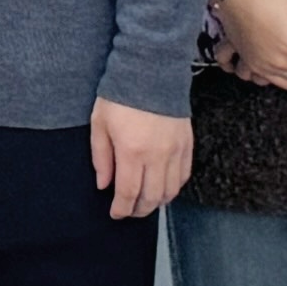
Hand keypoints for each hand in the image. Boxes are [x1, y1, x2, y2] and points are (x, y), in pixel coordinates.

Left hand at [94, 98, 196, 218]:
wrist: (151, 72)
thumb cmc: (120, 96)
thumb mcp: (99, 124)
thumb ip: (101, 158)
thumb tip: (103, 185)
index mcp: (131, 151)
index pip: (128, 193)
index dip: (121, 209)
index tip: (115, 213)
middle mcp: (157, 156)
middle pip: (151, 197)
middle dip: (139, 210)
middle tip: (129, 211)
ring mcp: (175, 151)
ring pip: (170, 190)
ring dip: (157, 202)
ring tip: (145, 202)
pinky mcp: (187, 144)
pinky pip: (184, 175)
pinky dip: (174, 187)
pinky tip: (163, 187)